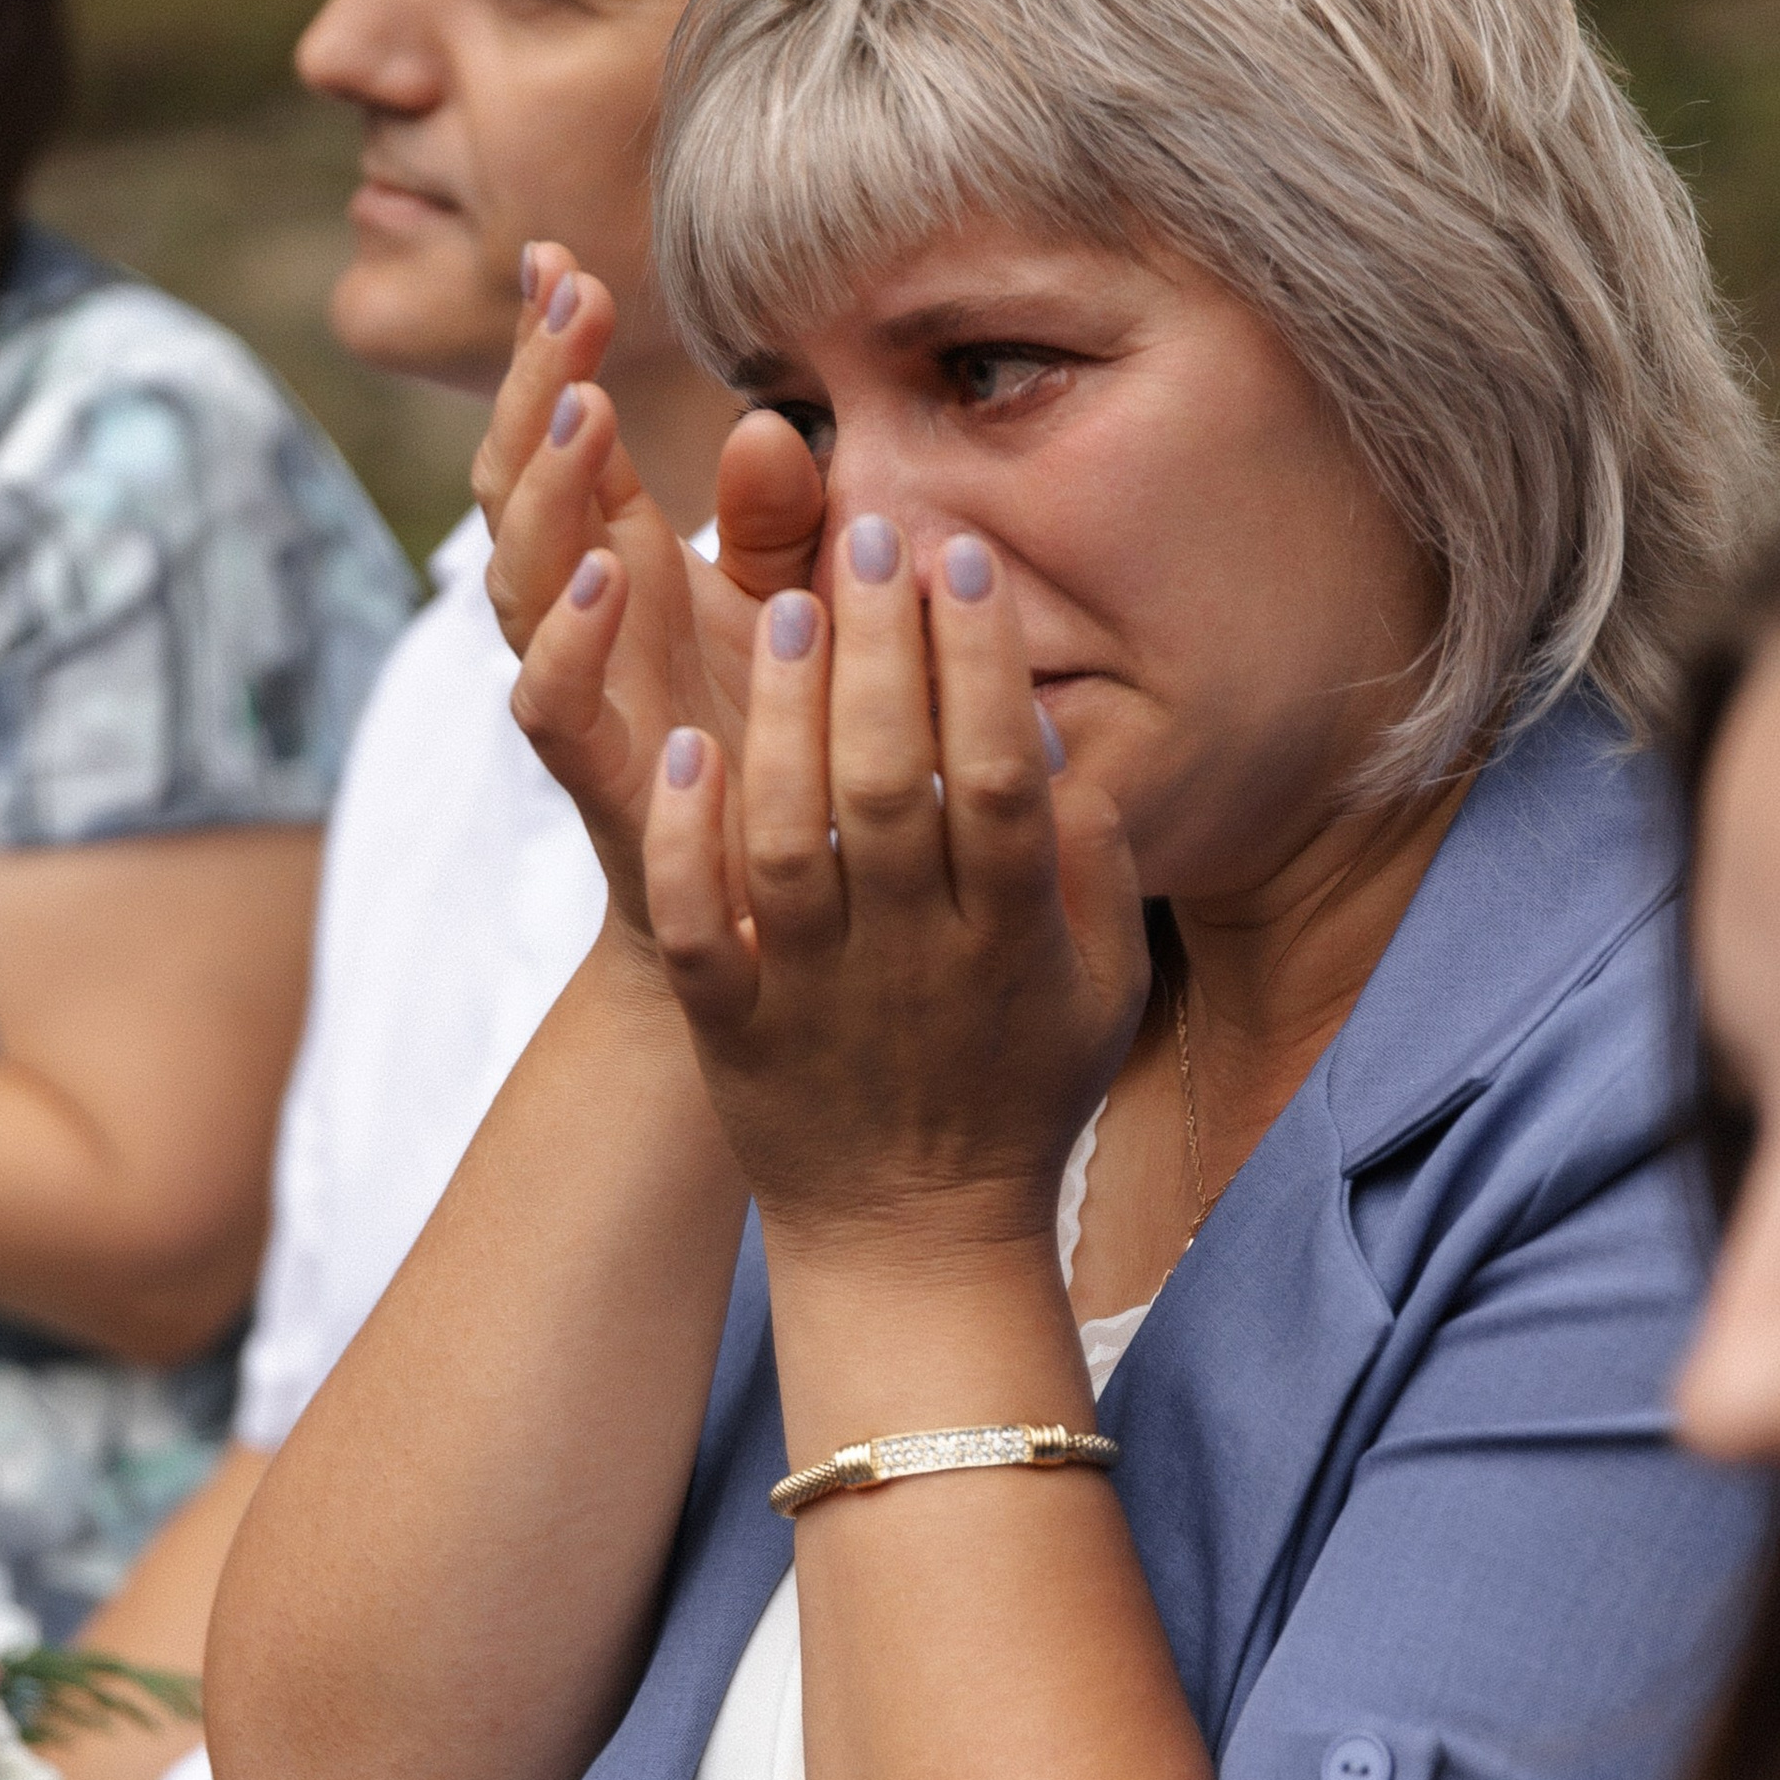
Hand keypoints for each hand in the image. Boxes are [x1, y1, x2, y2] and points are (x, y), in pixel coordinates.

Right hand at [474, 244, 822, 950]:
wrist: (773, 915)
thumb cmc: (776, 746)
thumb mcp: (793, 609)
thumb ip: (778, 523)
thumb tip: (769, 424)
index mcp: (620, 559)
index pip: (562, 435)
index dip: (546, 349)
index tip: (560, 259)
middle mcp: (582, 618)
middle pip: (518, 482)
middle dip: (531, 384)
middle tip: (565, 295)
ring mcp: (580, 693)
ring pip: (517, 579)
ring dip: (544, 492)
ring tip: (582, 410)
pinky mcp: (597, 778)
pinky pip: (553, 706)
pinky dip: (571, 641)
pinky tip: (607, 575)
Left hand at [639, 516, 1149, 1257]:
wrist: (912, 1244)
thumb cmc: (1016, 1091)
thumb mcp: (1099, 989)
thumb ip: (1093, 867)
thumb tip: (1060, 734)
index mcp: (1009, 943)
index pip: (998, 781)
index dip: (983, 666)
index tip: (962, 562)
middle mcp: (913, 962)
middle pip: (890, 788)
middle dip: (877, 653)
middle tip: (864, 535)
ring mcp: (814, 997)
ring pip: (788, 840)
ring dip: (782, 719)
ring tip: (778, 604)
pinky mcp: (732, 1031)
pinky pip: (697, 930)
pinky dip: (685, 842)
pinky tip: (680, 746)